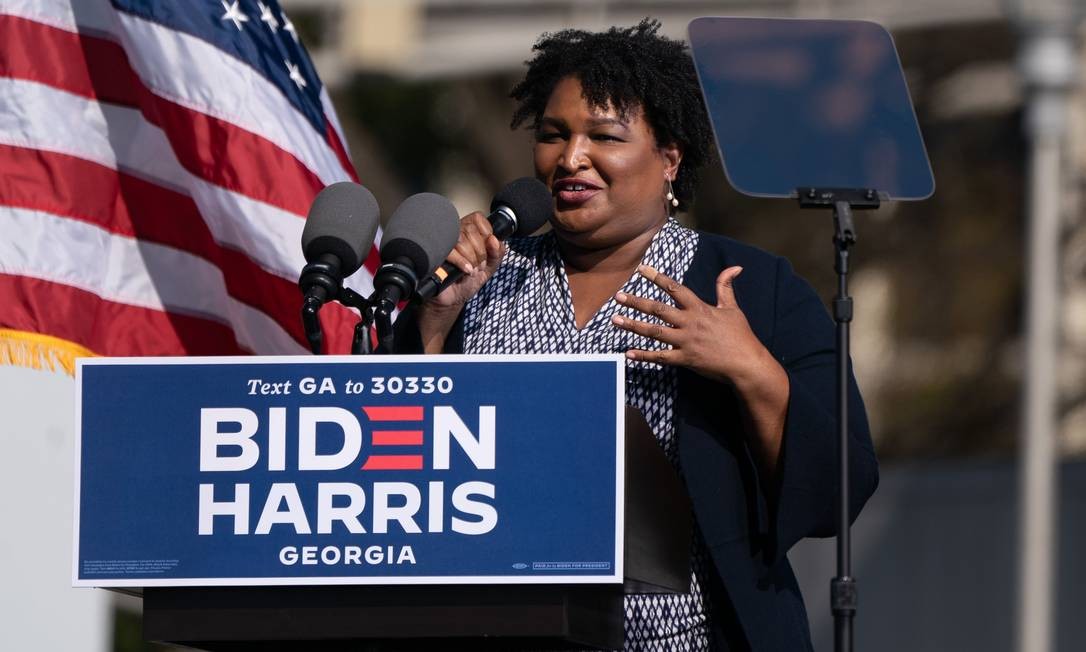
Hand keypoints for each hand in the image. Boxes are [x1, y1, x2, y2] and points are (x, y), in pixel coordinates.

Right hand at [417, 211, 503, 352]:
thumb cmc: (468, 281)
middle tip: (480, 264)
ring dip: (471, 258)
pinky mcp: (435, 254)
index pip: (477, 218)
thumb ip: (498, 253)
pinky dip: (461, 262)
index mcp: (468, 232)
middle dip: (480, 251)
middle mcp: (454, 234)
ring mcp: (443, 243)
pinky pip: (449, 251)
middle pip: (470, 229)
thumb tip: (495, 240)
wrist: (452, 298)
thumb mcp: (490, 267)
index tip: (488, 248)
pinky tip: (465, 271)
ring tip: (472, 270)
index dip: (486, 232)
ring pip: (461, 239)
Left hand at [611, 264, 777, 390]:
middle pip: (658, 309)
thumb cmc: (740, 335)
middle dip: (636, 302)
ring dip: (633, 325)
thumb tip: (734, 267)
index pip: (675, 288)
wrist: (746, 363)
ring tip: (615, 320)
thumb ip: (725, 287)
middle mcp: (689, 323)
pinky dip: (644, 356)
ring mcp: (686, 342)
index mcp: (699, 308)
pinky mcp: (685, 359)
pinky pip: (660, 357)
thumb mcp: (732, 308)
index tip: (641, 269)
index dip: (657, 277)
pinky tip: (628, 354)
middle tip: (618, 296)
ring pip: (654, 332)